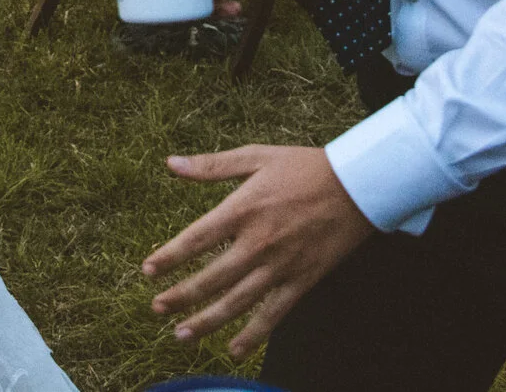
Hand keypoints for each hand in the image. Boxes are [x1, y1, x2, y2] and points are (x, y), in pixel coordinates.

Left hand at [146, 145, 374, 356]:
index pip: (195, 239)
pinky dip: (253, 335)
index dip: (169, 257)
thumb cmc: (304, 167)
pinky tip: (234, 350)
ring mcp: (280, 265)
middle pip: (211, 277)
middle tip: (156, 309)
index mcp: (243, 208)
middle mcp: (257, 242)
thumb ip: (211, 165)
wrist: (357, 186)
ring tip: (181, 335)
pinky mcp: (302, 281)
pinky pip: (274, 314)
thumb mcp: (256, 156)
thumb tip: (170, 164)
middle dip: (180, 296)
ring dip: (207, 321)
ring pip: (237, 302)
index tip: (148, 271)